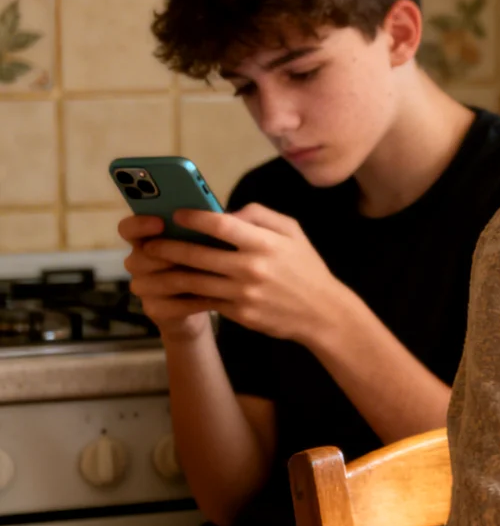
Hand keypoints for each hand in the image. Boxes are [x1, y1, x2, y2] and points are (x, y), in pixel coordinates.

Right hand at [118, 215, 215, 341]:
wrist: (209, 299)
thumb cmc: (211, 260)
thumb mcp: (215, 239)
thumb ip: (219, 224)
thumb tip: (236, 213)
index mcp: (148, 238)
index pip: (128, 228)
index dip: (139, 225)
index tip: (160, 222)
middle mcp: (140, 261)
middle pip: (139, 256)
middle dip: (166, 254)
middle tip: (190, 251)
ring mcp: (145, 287)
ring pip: (154, 282)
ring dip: (182, 277)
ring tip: (210, 275)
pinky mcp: (156, 309)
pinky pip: (170, 305)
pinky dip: (194, 301)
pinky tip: (215, 296)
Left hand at [133, 204, 352, 345]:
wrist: (323, 313)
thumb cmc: (306, 268)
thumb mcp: (293, 232)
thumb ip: (260, 215)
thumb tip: (226, 211)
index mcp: (264, 243)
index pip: (220, 224)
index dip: (192, 217)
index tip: (175, 214)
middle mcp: (252, 267)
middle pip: (196, 254)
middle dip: (166, 246)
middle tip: (149, 243)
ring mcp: (243, 294)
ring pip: (192, 281)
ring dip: (166, 273)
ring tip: (152, 266)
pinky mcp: (239, 314)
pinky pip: (203, 302)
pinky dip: (182, 295)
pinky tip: (169, 289)